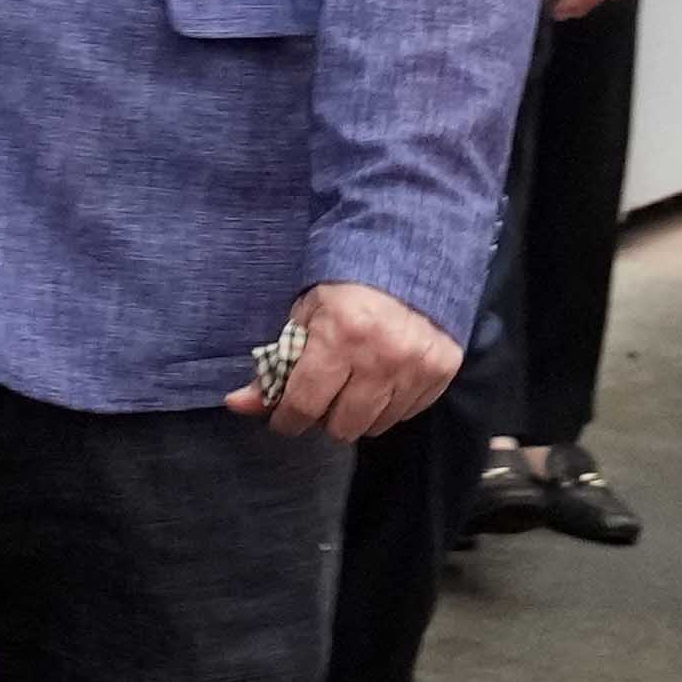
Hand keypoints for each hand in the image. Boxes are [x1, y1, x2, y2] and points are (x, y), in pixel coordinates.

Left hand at [232, 280, 460, 443]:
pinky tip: (384, 376)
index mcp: (340, 335)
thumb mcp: (303, 315)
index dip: (286, 419)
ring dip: (358, 412)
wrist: (410, 254)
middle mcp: (382, 356)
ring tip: (355, 381)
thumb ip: (275, 363)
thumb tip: (238, 405)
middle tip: (324, 391)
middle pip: (341, 427)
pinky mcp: (443, 369)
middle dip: (324, 415)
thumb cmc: (347, 284)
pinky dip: (390, 404)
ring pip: (375, 426)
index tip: (284, 416)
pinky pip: (406, 414)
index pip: (304, 406)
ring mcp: (417, 366)